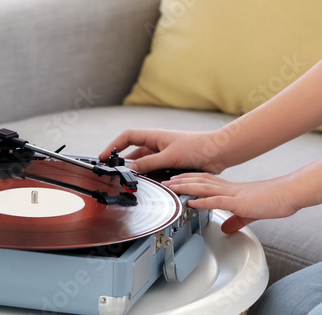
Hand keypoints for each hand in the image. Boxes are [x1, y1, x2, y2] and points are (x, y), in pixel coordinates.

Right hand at [99, 129, 228, 174]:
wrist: (218, 152)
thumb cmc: (198, 147)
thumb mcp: (169, 156)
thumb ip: (148, 163)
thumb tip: (130, 169)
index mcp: (154, 136)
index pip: (127, 137)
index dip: (113, 146)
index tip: (103, 157)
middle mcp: (158, 144)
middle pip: (134, 153)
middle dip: (123, 163)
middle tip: (114, 174)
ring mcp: (165, 154)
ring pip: (144, 164)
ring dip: (138, 172)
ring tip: (130, 182)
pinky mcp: (172, 164)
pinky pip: (155, 171)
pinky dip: (150, 177)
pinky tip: (148, 185)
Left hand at [165, 173, 299, 233]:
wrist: (288, 194)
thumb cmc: (273, 201)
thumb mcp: (250, 214)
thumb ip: (236, 221)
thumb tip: (226, 228)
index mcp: (232, 191)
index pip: (207, 181)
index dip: (191, 180)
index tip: (177, 180)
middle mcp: (230, 189)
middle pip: (201, 181)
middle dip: (182, 181)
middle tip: (166, 181)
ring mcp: (233, 194)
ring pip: (205, 187)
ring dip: (186, 187)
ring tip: (171, 187)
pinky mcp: (239, 202)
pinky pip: (218, 200)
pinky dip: (203, 200)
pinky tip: (192, 201)